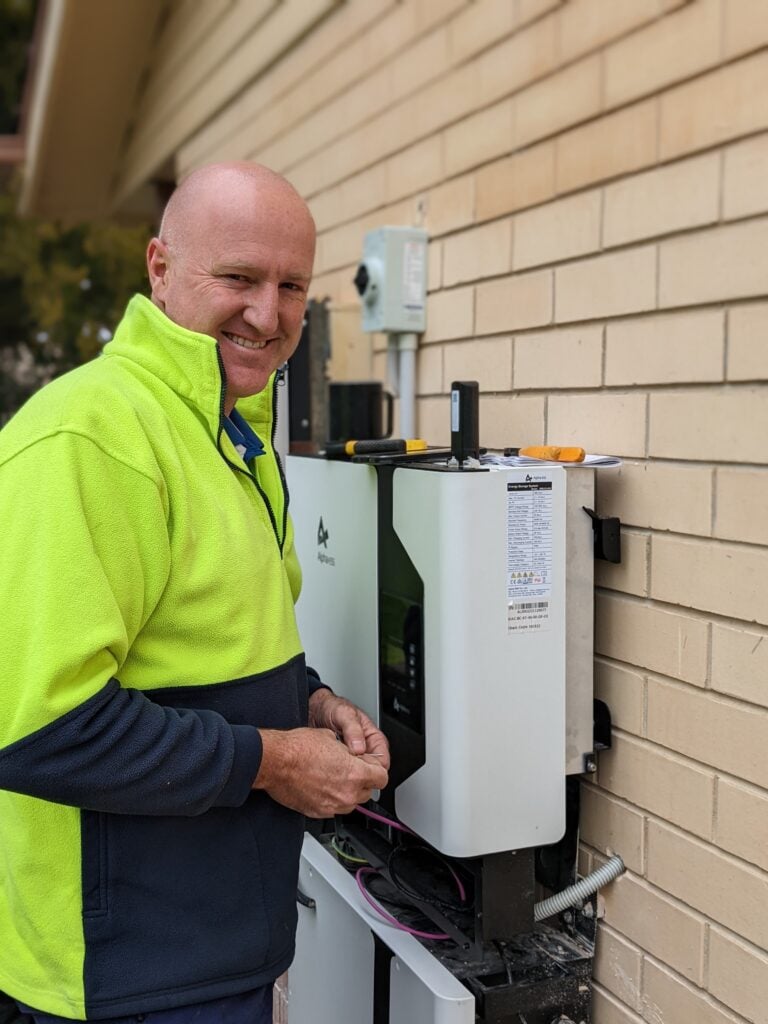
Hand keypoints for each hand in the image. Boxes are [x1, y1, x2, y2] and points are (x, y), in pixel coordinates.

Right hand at [253, 726, 387, 817]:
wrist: (275, 761)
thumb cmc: (299, 748)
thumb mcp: (332, 738)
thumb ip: (349, 751)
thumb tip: (352, 753)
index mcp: (355, 774)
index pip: (382, 778)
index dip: (375, 768)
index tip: (369, 764)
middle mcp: (346, 794)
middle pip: (368, 791)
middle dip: (362, 780)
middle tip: (350, 767)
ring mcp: (332, 806)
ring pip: (351, 802)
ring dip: (348, 791)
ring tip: (334, 776)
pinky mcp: (317, 812)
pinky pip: (333, 807)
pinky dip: (331, 798)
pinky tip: (321, 784)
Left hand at [308, 690, 389, 769]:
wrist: (314, 710)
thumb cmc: (333, 708)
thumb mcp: (344, 714)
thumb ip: (353, 729)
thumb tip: (360, 748)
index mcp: (373, 738)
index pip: (383, 760)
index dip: (375, 769)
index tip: (362, 771)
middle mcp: (365, 749)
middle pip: (370, 771)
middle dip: (360, 774)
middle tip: (347, 770)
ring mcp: (352, 757)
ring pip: (356, 774)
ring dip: (347, 774)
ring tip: (335, 767)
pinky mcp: (340, 763)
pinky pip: (342, 774)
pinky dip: (337, 773)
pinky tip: (329, 768)